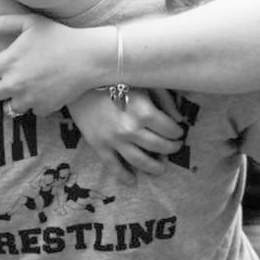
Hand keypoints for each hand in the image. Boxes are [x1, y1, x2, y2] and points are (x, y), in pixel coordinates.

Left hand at [0, 14, 109, 115]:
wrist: (89, 57)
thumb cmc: (59, 36)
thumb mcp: (31, 23)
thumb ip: (3, 23)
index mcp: (8, 62)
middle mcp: (15, 83)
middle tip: (8, 78)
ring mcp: (29, 98)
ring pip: (9, 107)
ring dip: (14, 98)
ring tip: (26, 85)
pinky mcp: (44, 108)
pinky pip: (31, 110)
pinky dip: (35, 103)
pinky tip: (44, 90)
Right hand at [68, 88, 185, 182]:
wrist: (79, 81)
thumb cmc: (115, 77)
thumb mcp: (145, 82)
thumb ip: (165, 100)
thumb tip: (179, 119)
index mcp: (144, 112)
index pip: (170, 129)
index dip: (177, 131)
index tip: (178, 131)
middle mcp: (131, 129)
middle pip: (159, 146)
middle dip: (171, 148)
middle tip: (174, 146)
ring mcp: (114, 140)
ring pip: (140, 161)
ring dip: (155, 167)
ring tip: (162, 168)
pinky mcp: (99, 145)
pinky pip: (113, 166)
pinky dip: (124, 177)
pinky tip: (133, 181)